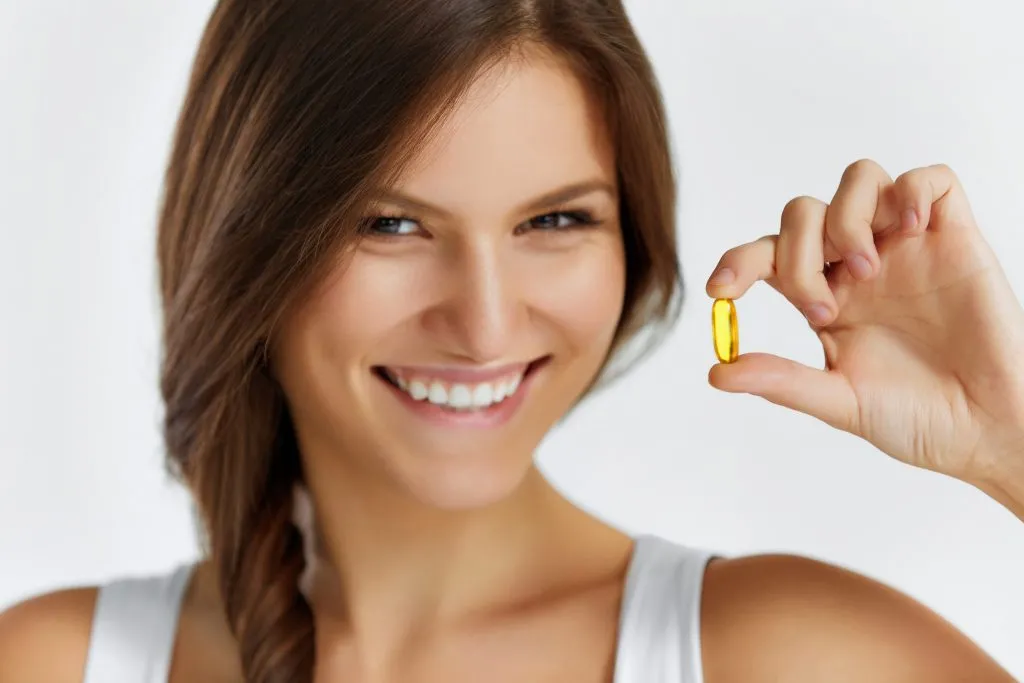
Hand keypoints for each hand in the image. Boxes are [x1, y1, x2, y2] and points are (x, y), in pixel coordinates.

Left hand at [705, 160, 1023, 494]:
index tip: (721, 289)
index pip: (768, 256)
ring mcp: (907, 248)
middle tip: (826, 309)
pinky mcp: (955, 238)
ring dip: (846, 218)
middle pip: (803, 213)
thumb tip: (716, 372)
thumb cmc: (919, 419)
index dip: (738, 261)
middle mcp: (860, 265)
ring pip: (860, 179)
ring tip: (867, 270)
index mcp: (826, 298)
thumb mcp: (839, 401)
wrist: (990, 430)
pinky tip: (910, 231)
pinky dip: (912, 191)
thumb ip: (781, 381)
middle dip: (797, 253)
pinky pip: (930, 179)